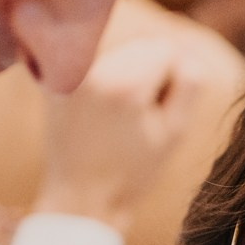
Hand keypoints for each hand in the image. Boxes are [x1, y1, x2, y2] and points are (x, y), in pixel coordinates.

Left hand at [33, 8, 244, 231]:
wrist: (81, 198)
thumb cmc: (134, 172)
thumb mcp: (175, 131)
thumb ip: (190, 83)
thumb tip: (187, 50)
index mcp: (125, 84)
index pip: (166, 49)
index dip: (174, 79)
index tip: (162, 111)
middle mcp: (93, 71)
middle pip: (141, 45)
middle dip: (150, 72)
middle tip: (141, 116)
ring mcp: (70, 75)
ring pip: (118, 52)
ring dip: (128, 74)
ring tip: (121, 117)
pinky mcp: (54, 81)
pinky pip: (95, 64)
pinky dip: (106, 79)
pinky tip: (101, 112)